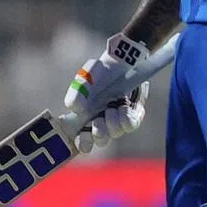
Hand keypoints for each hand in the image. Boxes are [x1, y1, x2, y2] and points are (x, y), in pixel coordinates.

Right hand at [64, 32, 150, 153]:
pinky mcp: (132, 115)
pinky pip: (129, 125)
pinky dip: (126, 118)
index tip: (83, 135)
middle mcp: (101, 122)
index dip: (82, 143)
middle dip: (99, 135)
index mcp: (86, 118)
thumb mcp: (85, 78)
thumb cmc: (99, 72)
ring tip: (112, 107)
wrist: (121, 62)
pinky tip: (123, 107)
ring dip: (112, 122)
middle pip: (100, 141)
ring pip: (115, 133)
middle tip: (98, 121)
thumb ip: (77, 92)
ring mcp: (117, 120)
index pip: (82, 140)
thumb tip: (74, 109)